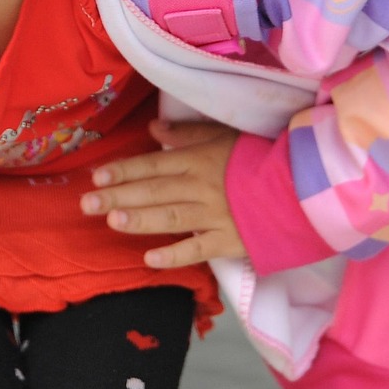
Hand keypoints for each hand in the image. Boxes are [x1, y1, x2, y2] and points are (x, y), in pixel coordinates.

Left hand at [80, 119, 244, 267]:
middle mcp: (200, 187)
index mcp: (198, 159)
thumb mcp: (223, 134)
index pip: (153, 164)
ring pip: (170, 217)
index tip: (96, 176)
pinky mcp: (230, 241)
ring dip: (140, 219)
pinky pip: (198, 249)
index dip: (124, 170)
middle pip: (153, 191)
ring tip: (112, 221)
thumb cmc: (259, 156)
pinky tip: (149, 260)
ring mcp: (215, 215)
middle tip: (86, 203)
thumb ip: (187, 133)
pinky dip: (175, 255)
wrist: (303, 186)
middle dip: (118, 196)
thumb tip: (152, 129)